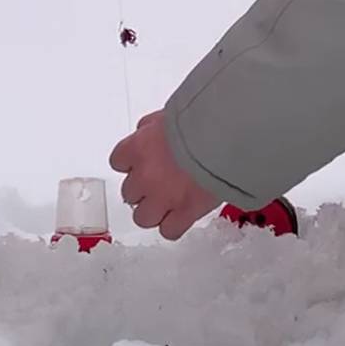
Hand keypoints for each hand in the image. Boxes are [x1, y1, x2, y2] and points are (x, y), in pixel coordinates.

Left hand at [109, 110, 219, 239]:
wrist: (226, 136)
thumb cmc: (201, 119)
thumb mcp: (169, 114)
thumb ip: (151, 127)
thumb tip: (146, 131)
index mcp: (138, 148)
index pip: (118, 161)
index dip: (132, 163)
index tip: (142, 162)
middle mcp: (145, 176)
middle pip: (129, 192)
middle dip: (143, 188)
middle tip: (161, 182)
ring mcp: (164, 198)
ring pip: (143, 217)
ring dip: (153, 211)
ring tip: (169, 203)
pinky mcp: (185, 213)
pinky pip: (169, 231)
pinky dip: (173, 225)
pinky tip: (182, 216)